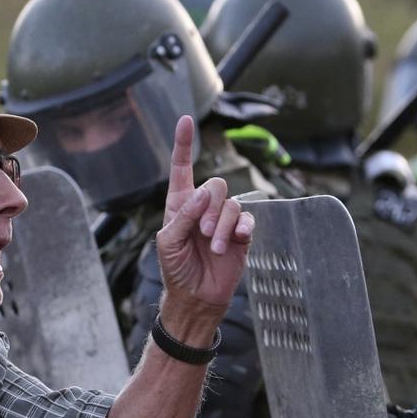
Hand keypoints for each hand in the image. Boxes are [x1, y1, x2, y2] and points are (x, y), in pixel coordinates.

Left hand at [156, 116, 254, 327]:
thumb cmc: (176, 270)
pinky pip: (247, 219)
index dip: (184, 144)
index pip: (182, 169)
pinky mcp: (241, 234)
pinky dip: (241, 228)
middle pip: (215, 184)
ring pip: (231, 204)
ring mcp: (223, 220)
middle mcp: (203, 208)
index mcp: (180, 205)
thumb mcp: (169, 242)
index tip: (186, 120)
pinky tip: (237, 240)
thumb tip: (203, 193)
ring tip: (215, 248)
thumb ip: (184, 216)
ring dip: (223, 226)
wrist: (197, 297)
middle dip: (210, 208)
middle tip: (203, 234)